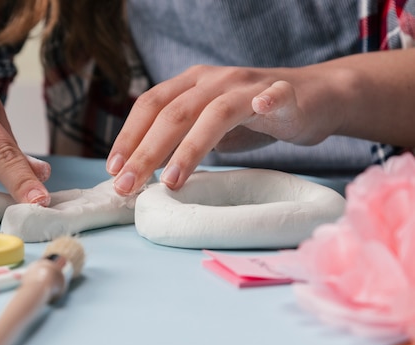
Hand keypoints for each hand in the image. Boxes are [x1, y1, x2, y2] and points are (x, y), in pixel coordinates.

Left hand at [107, 64, 340, 194]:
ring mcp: (249, 85)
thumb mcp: (206, 128)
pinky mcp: (285, 93)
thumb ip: (178, 141)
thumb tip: (141, 170)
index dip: (128, 136)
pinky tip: (261, 109)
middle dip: (145, 152)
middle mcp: (214, 80)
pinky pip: (276, 95)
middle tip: (128, 186)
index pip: (149, 105)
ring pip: (213, 112)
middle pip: (172, 113)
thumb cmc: (251, 116)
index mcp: (191, 85)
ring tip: (172, 182)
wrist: (311, 97)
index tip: (113, 169)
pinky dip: (268, 101)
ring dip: (189, 147)